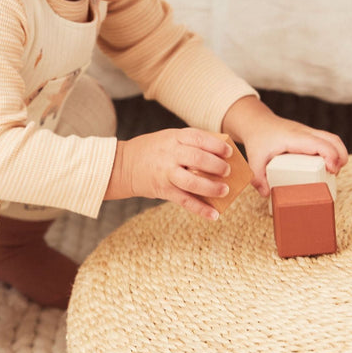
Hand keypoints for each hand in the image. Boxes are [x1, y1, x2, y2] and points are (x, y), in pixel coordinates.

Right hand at [106, 127, 232, 220]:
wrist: (122, 165)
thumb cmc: (151, 150)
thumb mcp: (168, 138)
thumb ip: (189, 143)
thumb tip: (220, 152)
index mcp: (173, 138)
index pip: (198, 138)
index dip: (216, 145)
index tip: (229, 152)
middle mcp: (170, 154)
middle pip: (197, 159)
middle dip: (217, 166)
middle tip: (227, 171)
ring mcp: (166, 173)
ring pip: (192, 181)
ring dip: (211, 187)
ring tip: (224, 190)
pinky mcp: (163, 190)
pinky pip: (184, 201)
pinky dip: (200, 209)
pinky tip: (214, 215)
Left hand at [222, 96, 348, 196]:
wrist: (256, 122)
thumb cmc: (257, 138)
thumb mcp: (254, 159)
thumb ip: (257, 178)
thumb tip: (267, 194)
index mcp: (294, 138)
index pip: (320, 144)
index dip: (331, 157)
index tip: (331, 170)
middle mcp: (304, 133)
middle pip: (333, 140)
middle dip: (340, 157)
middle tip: (334, 174)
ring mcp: (308, 132)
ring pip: (332, 139)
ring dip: (338, 155)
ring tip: (332, 172)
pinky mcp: (309, 135)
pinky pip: (327, 141)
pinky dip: (333, 152)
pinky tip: (327, 166)